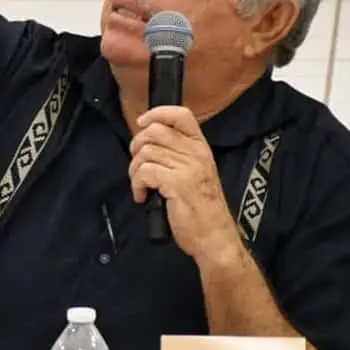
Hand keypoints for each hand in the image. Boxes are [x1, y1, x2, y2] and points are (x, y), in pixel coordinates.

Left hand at [128, 106, 240, 262]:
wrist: (214, 236)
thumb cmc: (200, 208)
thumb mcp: (195, 173)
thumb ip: (177, 154)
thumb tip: (147, 139)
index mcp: (201, 147)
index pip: (181, 114)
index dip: (156, 113)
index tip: (142, 123)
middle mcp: (196, 153)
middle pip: (154, 131)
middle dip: (136, 147)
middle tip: (139, 166)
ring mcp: (188, 168)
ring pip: (145, 152)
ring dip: (135, 170)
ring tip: (142, 185)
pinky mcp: (177, 183)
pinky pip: (144, 172)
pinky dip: (137, 185)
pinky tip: (143, 196)